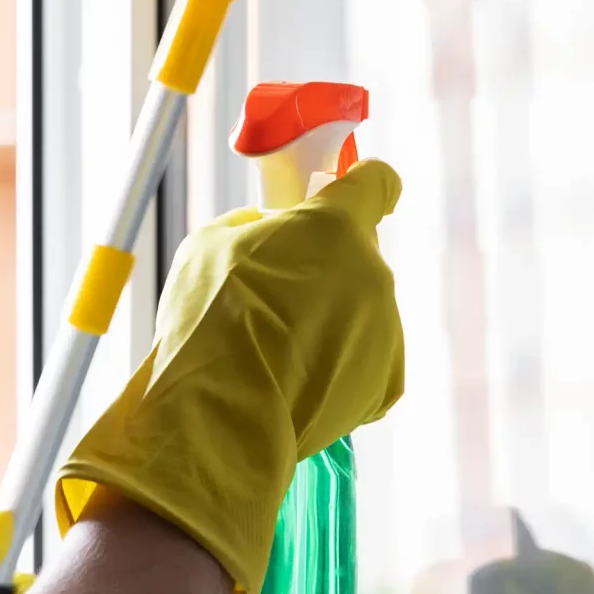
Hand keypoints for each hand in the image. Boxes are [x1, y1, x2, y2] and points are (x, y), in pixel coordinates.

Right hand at [55, 160, 405, 593]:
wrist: (219, 410)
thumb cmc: (207, 320)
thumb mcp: (209, 244)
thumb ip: (252, 226)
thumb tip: (265, 231)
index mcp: (335, 225)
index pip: (376, 183)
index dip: (361, 187)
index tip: (345, 198)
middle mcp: (373, 272)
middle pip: (359, 258)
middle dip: (326, 270)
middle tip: (276, 296)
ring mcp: (386, 329)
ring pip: (361, 313)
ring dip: (330, 324)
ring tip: (276, 353)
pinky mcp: (385, 382)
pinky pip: (366, 364)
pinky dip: (339, 372)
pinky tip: (296, 382)